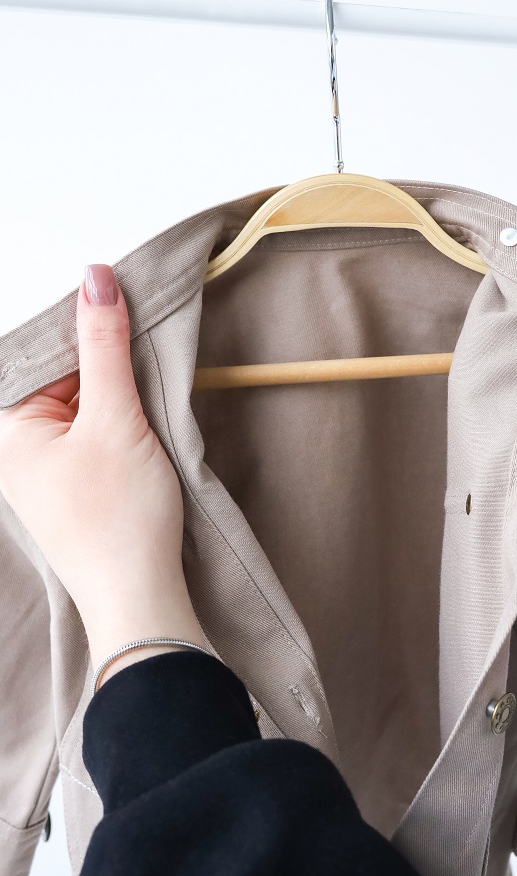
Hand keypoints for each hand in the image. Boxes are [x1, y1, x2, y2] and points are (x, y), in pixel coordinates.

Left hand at [0, 265, 206, 682]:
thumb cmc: (120, 519)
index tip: (127, 308)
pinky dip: (116, 422)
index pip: (43, 352)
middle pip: (60, 376)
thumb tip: (95, 277)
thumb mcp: (115, 417)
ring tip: (144, 406)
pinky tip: (140, 431)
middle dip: (105, 363)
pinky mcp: (69, 486)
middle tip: (144, 359)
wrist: (141, 598)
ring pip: (79, 404)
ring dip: (116, 394)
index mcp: (7, 429)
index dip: (88, 329)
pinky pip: (88, 434)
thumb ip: (104, 345)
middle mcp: (14, 449)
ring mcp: (41, 470)